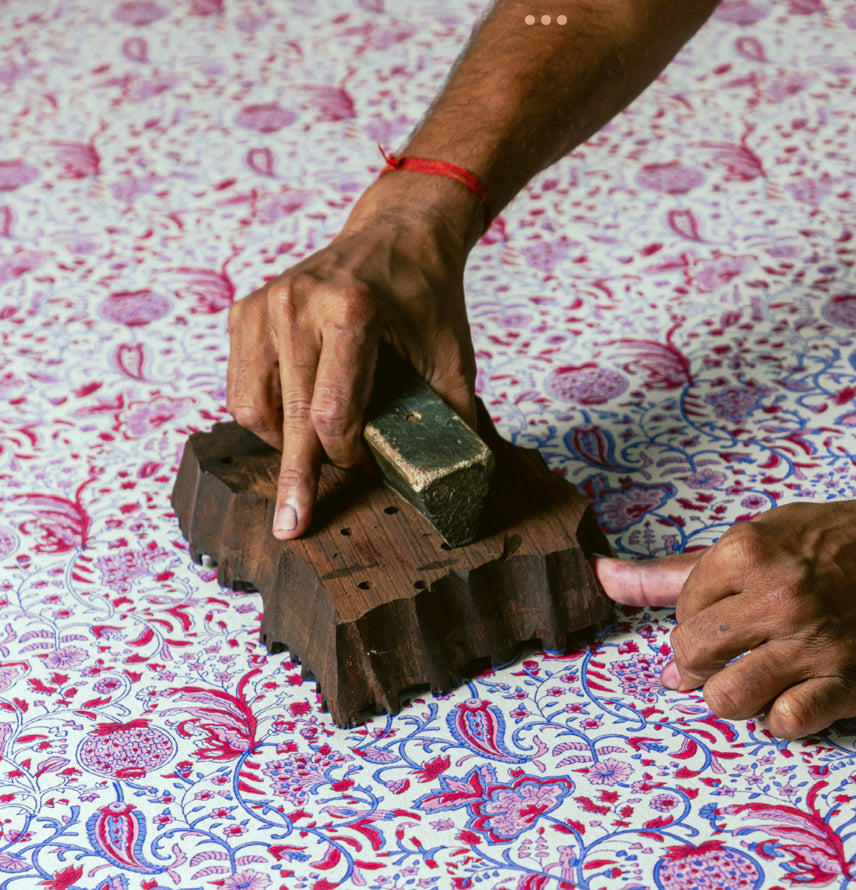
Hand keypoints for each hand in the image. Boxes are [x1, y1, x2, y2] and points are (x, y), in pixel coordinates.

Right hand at [226, 183, 479, 539]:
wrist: (396, 234)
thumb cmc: (425, 299)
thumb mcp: (451, 358)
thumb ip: (449, 419)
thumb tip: (454, 485)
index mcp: (350, 312)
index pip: (331, 415)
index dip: (348, 457)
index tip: (366, 470)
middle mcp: (297, 306)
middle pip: (288, 419)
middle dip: (298, 478)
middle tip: (291, 528)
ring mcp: (265, 306)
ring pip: (253, 409)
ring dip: (280, 444)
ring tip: (312, 449)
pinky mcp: (245, 311)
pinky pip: (241, 388)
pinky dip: (263, 416)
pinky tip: (293, 416)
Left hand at [596, 493, 855, 739]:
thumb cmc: (836, 546)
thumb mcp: (757, 540)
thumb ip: (675, 572)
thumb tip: (601, 576)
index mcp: (748, 553)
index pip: (680, 615)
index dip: (697, 624)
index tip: (730, 620)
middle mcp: (778, 597)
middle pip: (691, 659)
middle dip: (701, 666)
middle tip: (736, 655)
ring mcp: (812, 644)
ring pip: (726, 700)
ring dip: (736, 696)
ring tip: (762, 677)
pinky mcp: (845, 683)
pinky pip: (783, 724)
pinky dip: (782, 718)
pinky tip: (796, 694)